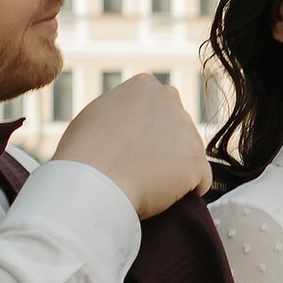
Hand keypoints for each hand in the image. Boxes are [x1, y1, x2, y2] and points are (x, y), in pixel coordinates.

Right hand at [54, 76, 209, 218]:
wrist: (92, 183)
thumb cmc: (83, 152)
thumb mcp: (96, 116)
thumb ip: (120, 113)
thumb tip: (128, 122)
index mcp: (143, 86)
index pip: (155, 110)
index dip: (143, 134)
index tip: (128, 150)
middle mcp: (170, 100)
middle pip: (175, 129)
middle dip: (163, 148)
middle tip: (137, 169)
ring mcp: (187, 130)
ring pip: (187, 155)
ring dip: (173, 170)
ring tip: (144, 184)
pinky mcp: (197, 162)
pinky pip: (199, 181)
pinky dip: (185, 192)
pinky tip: (161, 196)